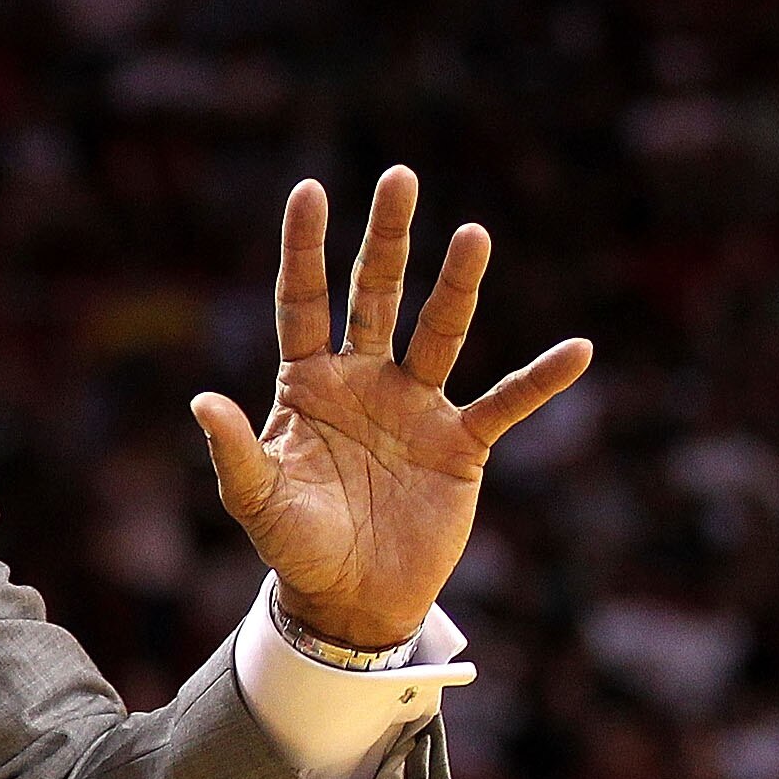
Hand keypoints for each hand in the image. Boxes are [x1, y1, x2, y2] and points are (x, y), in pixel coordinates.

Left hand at [190, 167, 590, 650]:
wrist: (350, 600)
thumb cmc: (295, 546)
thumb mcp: (257, 499)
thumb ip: (234, 449)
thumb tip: (200, 402)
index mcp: (309, 383)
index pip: (305, 301)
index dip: (307, 248)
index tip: (310, 189)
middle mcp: (365, 381)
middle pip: (377, 294)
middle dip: (388, 239)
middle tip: (399, 177)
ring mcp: (415, 408)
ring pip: (440, 332)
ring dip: (457, 285)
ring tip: (474, 233)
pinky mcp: (459, 446)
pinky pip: (506, 404)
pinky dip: (540, 380)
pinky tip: (577, 350)